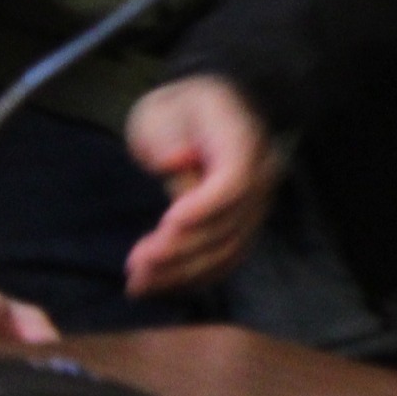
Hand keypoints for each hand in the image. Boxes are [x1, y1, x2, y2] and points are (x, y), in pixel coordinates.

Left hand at [121, 74, 281, 296]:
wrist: (208, 114)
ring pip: (228, 248)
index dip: (205, 206)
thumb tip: (177, 162)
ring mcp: (256, 203)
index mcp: (242, 137)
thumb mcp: (163, 110)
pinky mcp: (245, 224)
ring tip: (138, 281)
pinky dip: (194, 276)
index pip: (235, 179)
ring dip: (183, 270)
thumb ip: (169, 133)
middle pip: (229, 222)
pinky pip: (226, 258)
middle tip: (135, 263)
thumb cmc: (178, 110)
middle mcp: (260, 174)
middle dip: (181, 249)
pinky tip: (160, 285)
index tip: (166, 223)